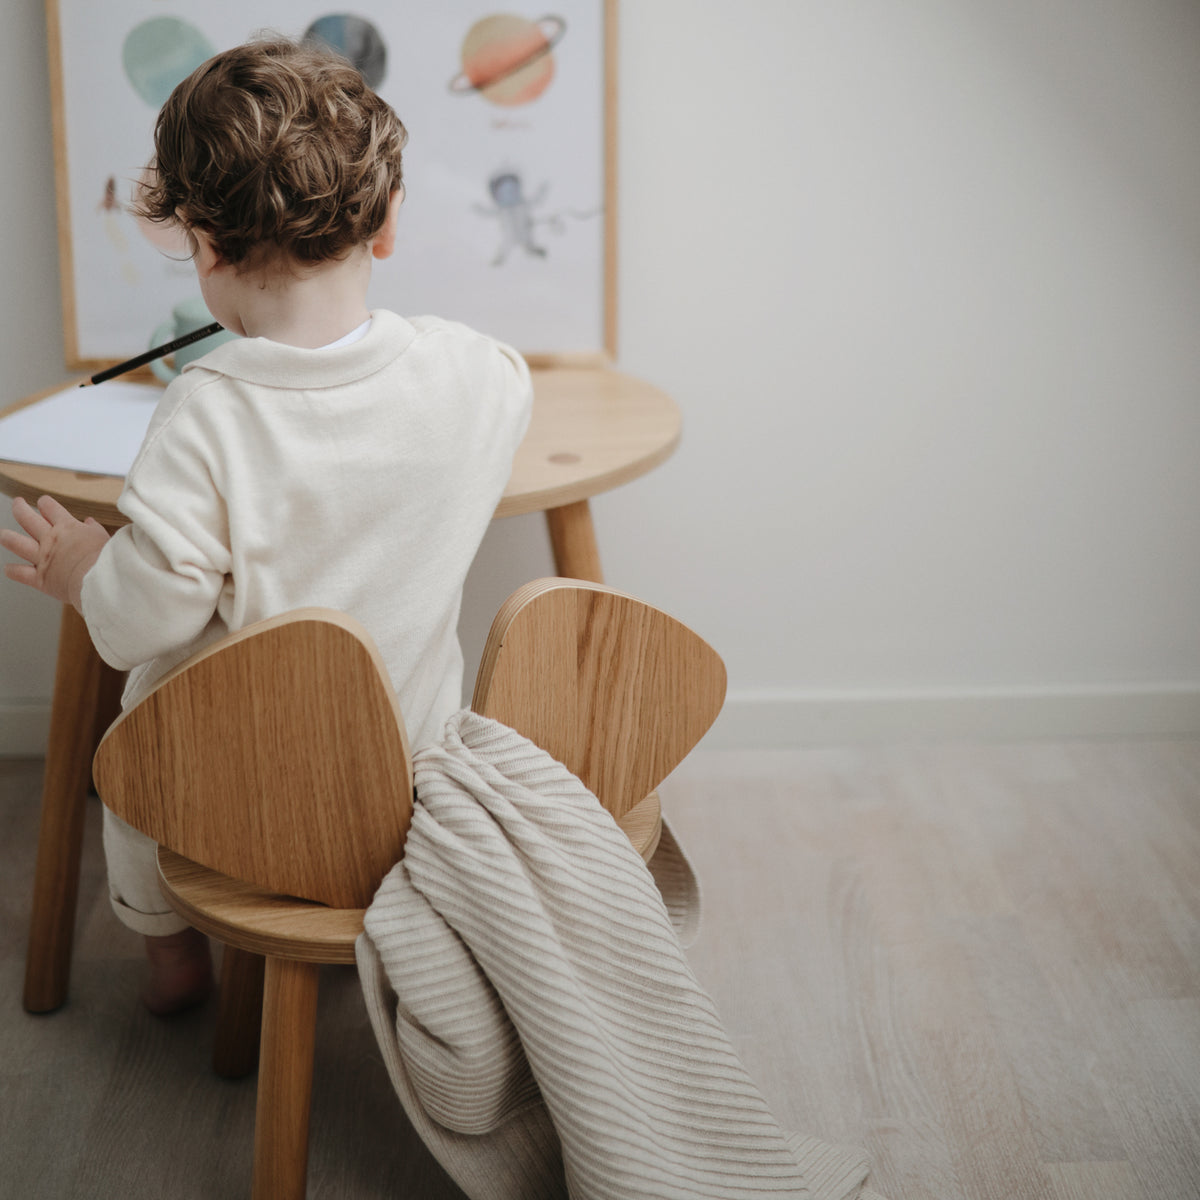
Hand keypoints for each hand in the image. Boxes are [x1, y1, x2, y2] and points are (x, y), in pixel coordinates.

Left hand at [1, 495, 109, 609]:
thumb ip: (94, 530)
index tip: (43, 503)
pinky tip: (9, 569)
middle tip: (18, 504)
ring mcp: (42, 557)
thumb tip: (90, 522)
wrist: (100, 580)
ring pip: (15, 542)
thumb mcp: (105, 538)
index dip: (45, 503)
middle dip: (20, 508)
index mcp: (68, 527)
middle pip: (27, 517)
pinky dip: (12, 571)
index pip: (50, 507)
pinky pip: (19, 573)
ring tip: (4, 534)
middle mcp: (51, 539)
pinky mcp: (40, 578)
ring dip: (7, 537)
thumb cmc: (108, 560)